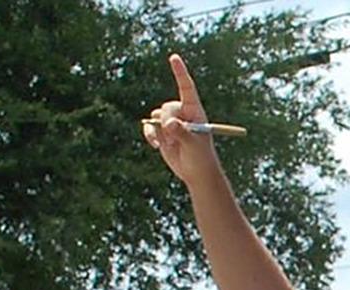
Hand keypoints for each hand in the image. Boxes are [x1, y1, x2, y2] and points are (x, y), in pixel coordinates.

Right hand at [139, 54, 222, 187]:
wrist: (196, 172)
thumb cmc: (201, 157)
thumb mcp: (194, 145)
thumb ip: (182, 133)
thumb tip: (169, 123)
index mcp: (195, 111)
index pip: (187, 88)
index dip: (180, 72)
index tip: (174, 57)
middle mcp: (182, 113)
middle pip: (167, 107)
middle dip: (168, 121)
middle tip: (176, 137)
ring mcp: (170, 121)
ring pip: (156, 116)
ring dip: (160, 130)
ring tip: (173, 144)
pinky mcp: (161, 131)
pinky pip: (148, 126)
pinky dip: (150, 135)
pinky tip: (157, 146)